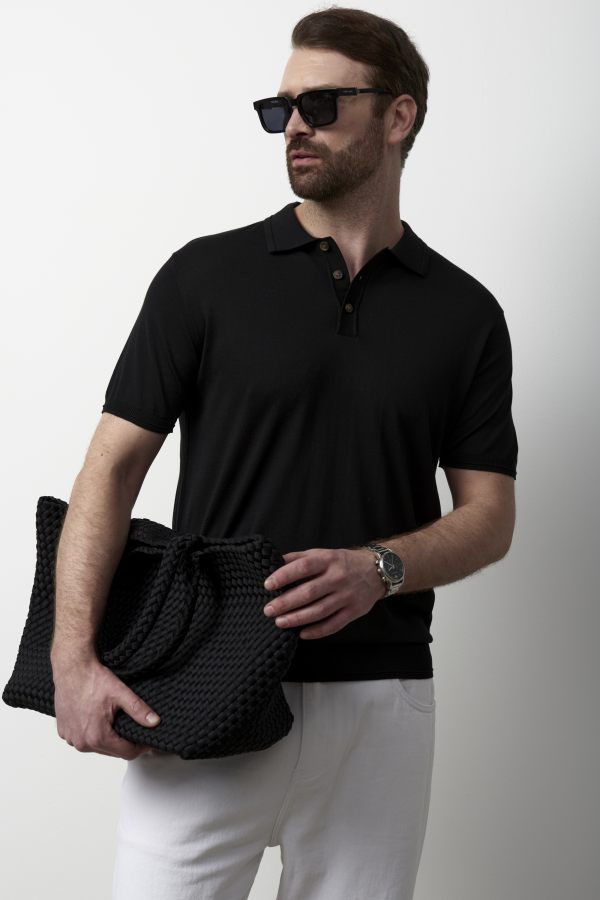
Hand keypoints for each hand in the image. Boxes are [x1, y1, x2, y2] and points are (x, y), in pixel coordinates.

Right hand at [52, 654, 161, 759]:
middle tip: (131, 727)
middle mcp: (82, 742)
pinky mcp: (63, 731)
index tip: (146, 740)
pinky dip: (91, 733)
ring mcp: (71, 738)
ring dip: (106, 739)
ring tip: (113, 721)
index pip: (126, 753)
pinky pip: (82, 739)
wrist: (72, 668)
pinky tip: (96, 719)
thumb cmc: (92, 679)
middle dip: (123, 742)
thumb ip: (138, 710)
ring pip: (96, 747)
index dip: (140, 747)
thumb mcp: (120, 693)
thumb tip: (154, 722)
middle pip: (111, 752)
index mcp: (97, 736)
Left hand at [263, 548, 385, 638]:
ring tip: (280, 622)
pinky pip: (334, 624)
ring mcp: (347, 596)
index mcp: (328, 560)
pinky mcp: (354, 611)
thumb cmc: (342, 562)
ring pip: (320, 611)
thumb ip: (299, 558)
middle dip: (286, 602)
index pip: (304, 567)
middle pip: (309, 592)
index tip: (268, 585)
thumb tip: (274, 563)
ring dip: (298, 619)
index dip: (284, 575)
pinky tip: (302, 634)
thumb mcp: (322, 554)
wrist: (377, 571)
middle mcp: (338, 577)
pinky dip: (317, 631)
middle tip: (268, 610)